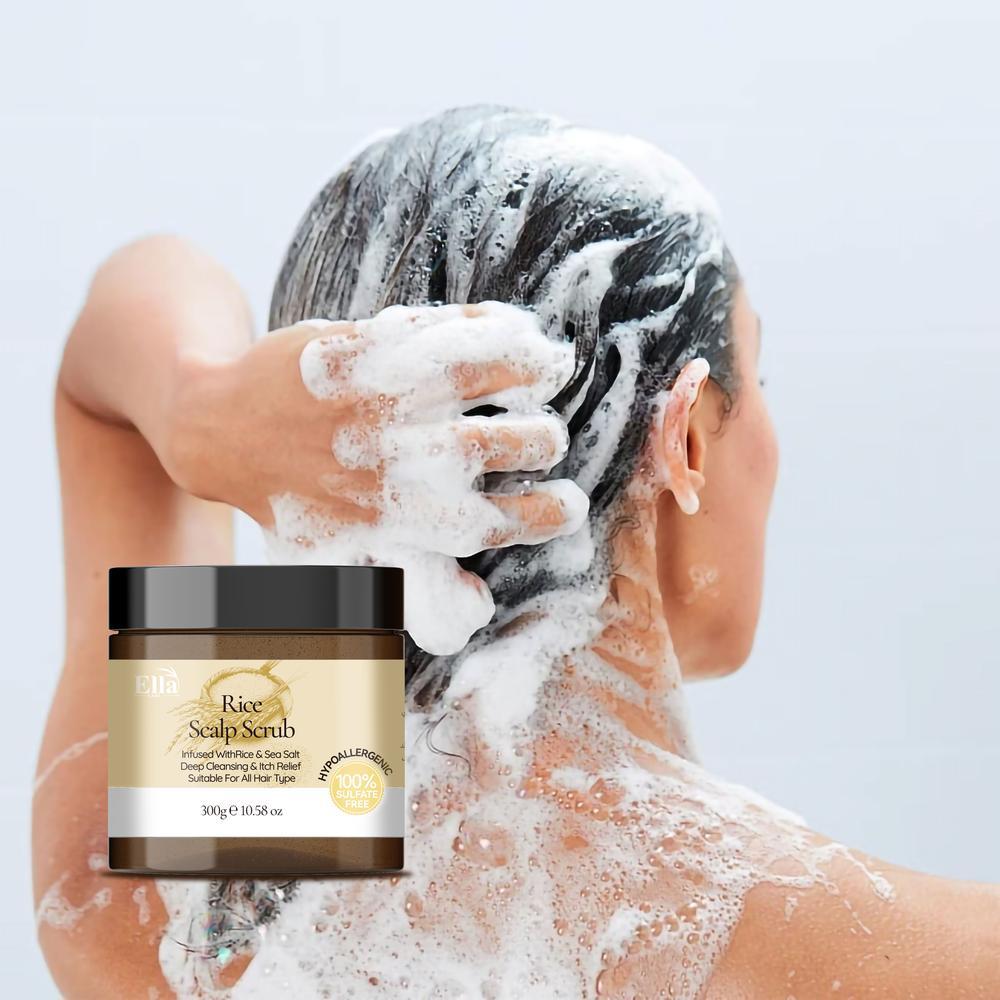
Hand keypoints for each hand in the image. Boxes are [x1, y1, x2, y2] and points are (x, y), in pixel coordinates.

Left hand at [173, 302, 588, 653]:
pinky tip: (509, 327)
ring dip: (524, 368)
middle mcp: (388, 461)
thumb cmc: (293, 503)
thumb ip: (413, 588)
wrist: (217, 432)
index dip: (544, 514)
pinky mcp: (354, 349)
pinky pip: (431, 328)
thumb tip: (479, 608)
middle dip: (538, 440)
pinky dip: (481, 323)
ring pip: (470, 375)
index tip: (567, 504)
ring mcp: (371, 399)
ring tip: (548, 366)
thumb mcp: (343, 566)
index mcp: (393, 519)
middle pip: (493, 447)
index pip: (492, 523)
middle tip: (547, 437)